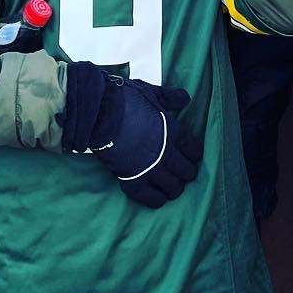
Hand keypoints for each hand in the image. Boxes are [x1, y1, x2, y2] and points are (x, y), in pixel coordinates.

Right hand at [62, 62, 201, 208]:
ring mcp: (150, 169)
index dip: (193, 153)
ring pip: (173, 188)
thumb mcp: (152, 92)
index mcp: (173, 132)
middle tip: (181, 171)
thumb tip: (185, 98)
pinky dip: (156, 200)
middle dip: (186, 172)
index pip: (194, 150)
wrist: (99, 113)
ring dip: (174, 188)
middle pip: (187, 172)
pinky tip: (157, 197)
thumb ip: (170, 97)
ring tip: (170, 185)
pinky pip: (151, 199)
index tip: (189, 154)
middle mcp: (165, 153)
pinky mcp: (132, 180)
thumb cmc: (125, 99)